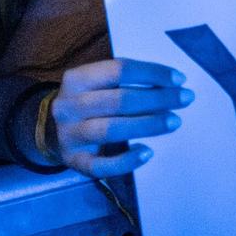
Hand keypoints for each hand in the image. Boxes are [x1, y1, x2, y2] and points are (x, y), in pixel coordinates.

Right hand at [50, 58, 191, 176]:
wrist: (50, 131)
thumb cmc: (88, 102)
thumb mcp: (96, 84)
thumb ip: (124, 81)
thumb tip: (170, 82)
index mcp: (76, 78)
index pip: (118, 70)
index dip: (151, 73)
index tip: (179, 78)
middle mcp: (68, 106)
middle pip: (119, 100)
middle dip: (157, 99)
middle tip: (185, 99)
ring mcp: (69, 135)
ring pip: (111, 129)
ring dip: (147, 125)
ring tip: (174, 122)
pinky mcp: (74, 162)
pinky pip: (101, 165)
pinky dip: (126, 161)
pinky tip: (148, 153)